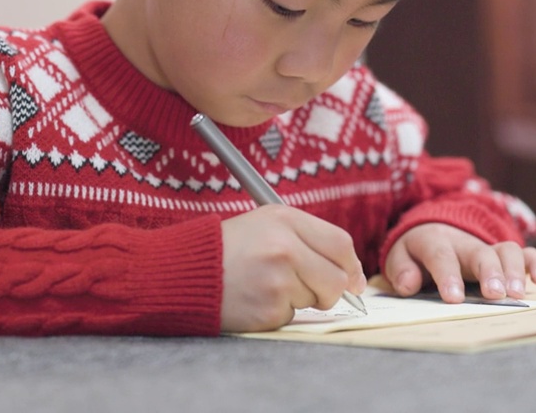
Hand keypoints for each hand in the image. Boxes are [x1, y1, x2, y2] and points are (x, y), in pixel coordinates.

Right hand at [219, 206, 366, 331]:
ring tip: (266, 285)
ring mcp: (278, 280)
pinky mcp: (269, 308)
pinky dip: (279, 312)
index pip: (340, 244)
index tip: (352, 280)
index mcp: (285, 219)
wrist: (183, 272)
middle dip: (331, 290)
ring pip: (316, 299)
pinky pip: (292, 316)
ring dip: (300, 299)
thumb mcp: (264, 223)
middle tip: (314, 290)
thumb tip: (351, 276)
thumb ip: (306, 239)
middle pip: (337, 278)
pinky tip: (255, 298)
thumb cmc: (226, 248)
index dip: (351, 265)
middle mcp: (285, 247)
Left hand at [383, 223, 535, 301]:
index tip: (453, 298)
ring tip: (518, 295)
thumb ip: (402, 270)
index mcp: (434, 241)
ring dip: (514, 271)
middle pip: (479, 252)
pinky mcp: (503, 254)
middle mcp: (464, 242)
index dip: (447, 276)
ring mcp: (486, 247)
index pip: (440, 256)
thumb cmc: (416, 254)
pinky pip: (525, 253)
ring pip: (506, 251)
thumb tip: (409, 284)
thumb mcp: (400, 258)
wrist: (432, 233)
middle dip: (489, 272)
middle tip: (495, 295)